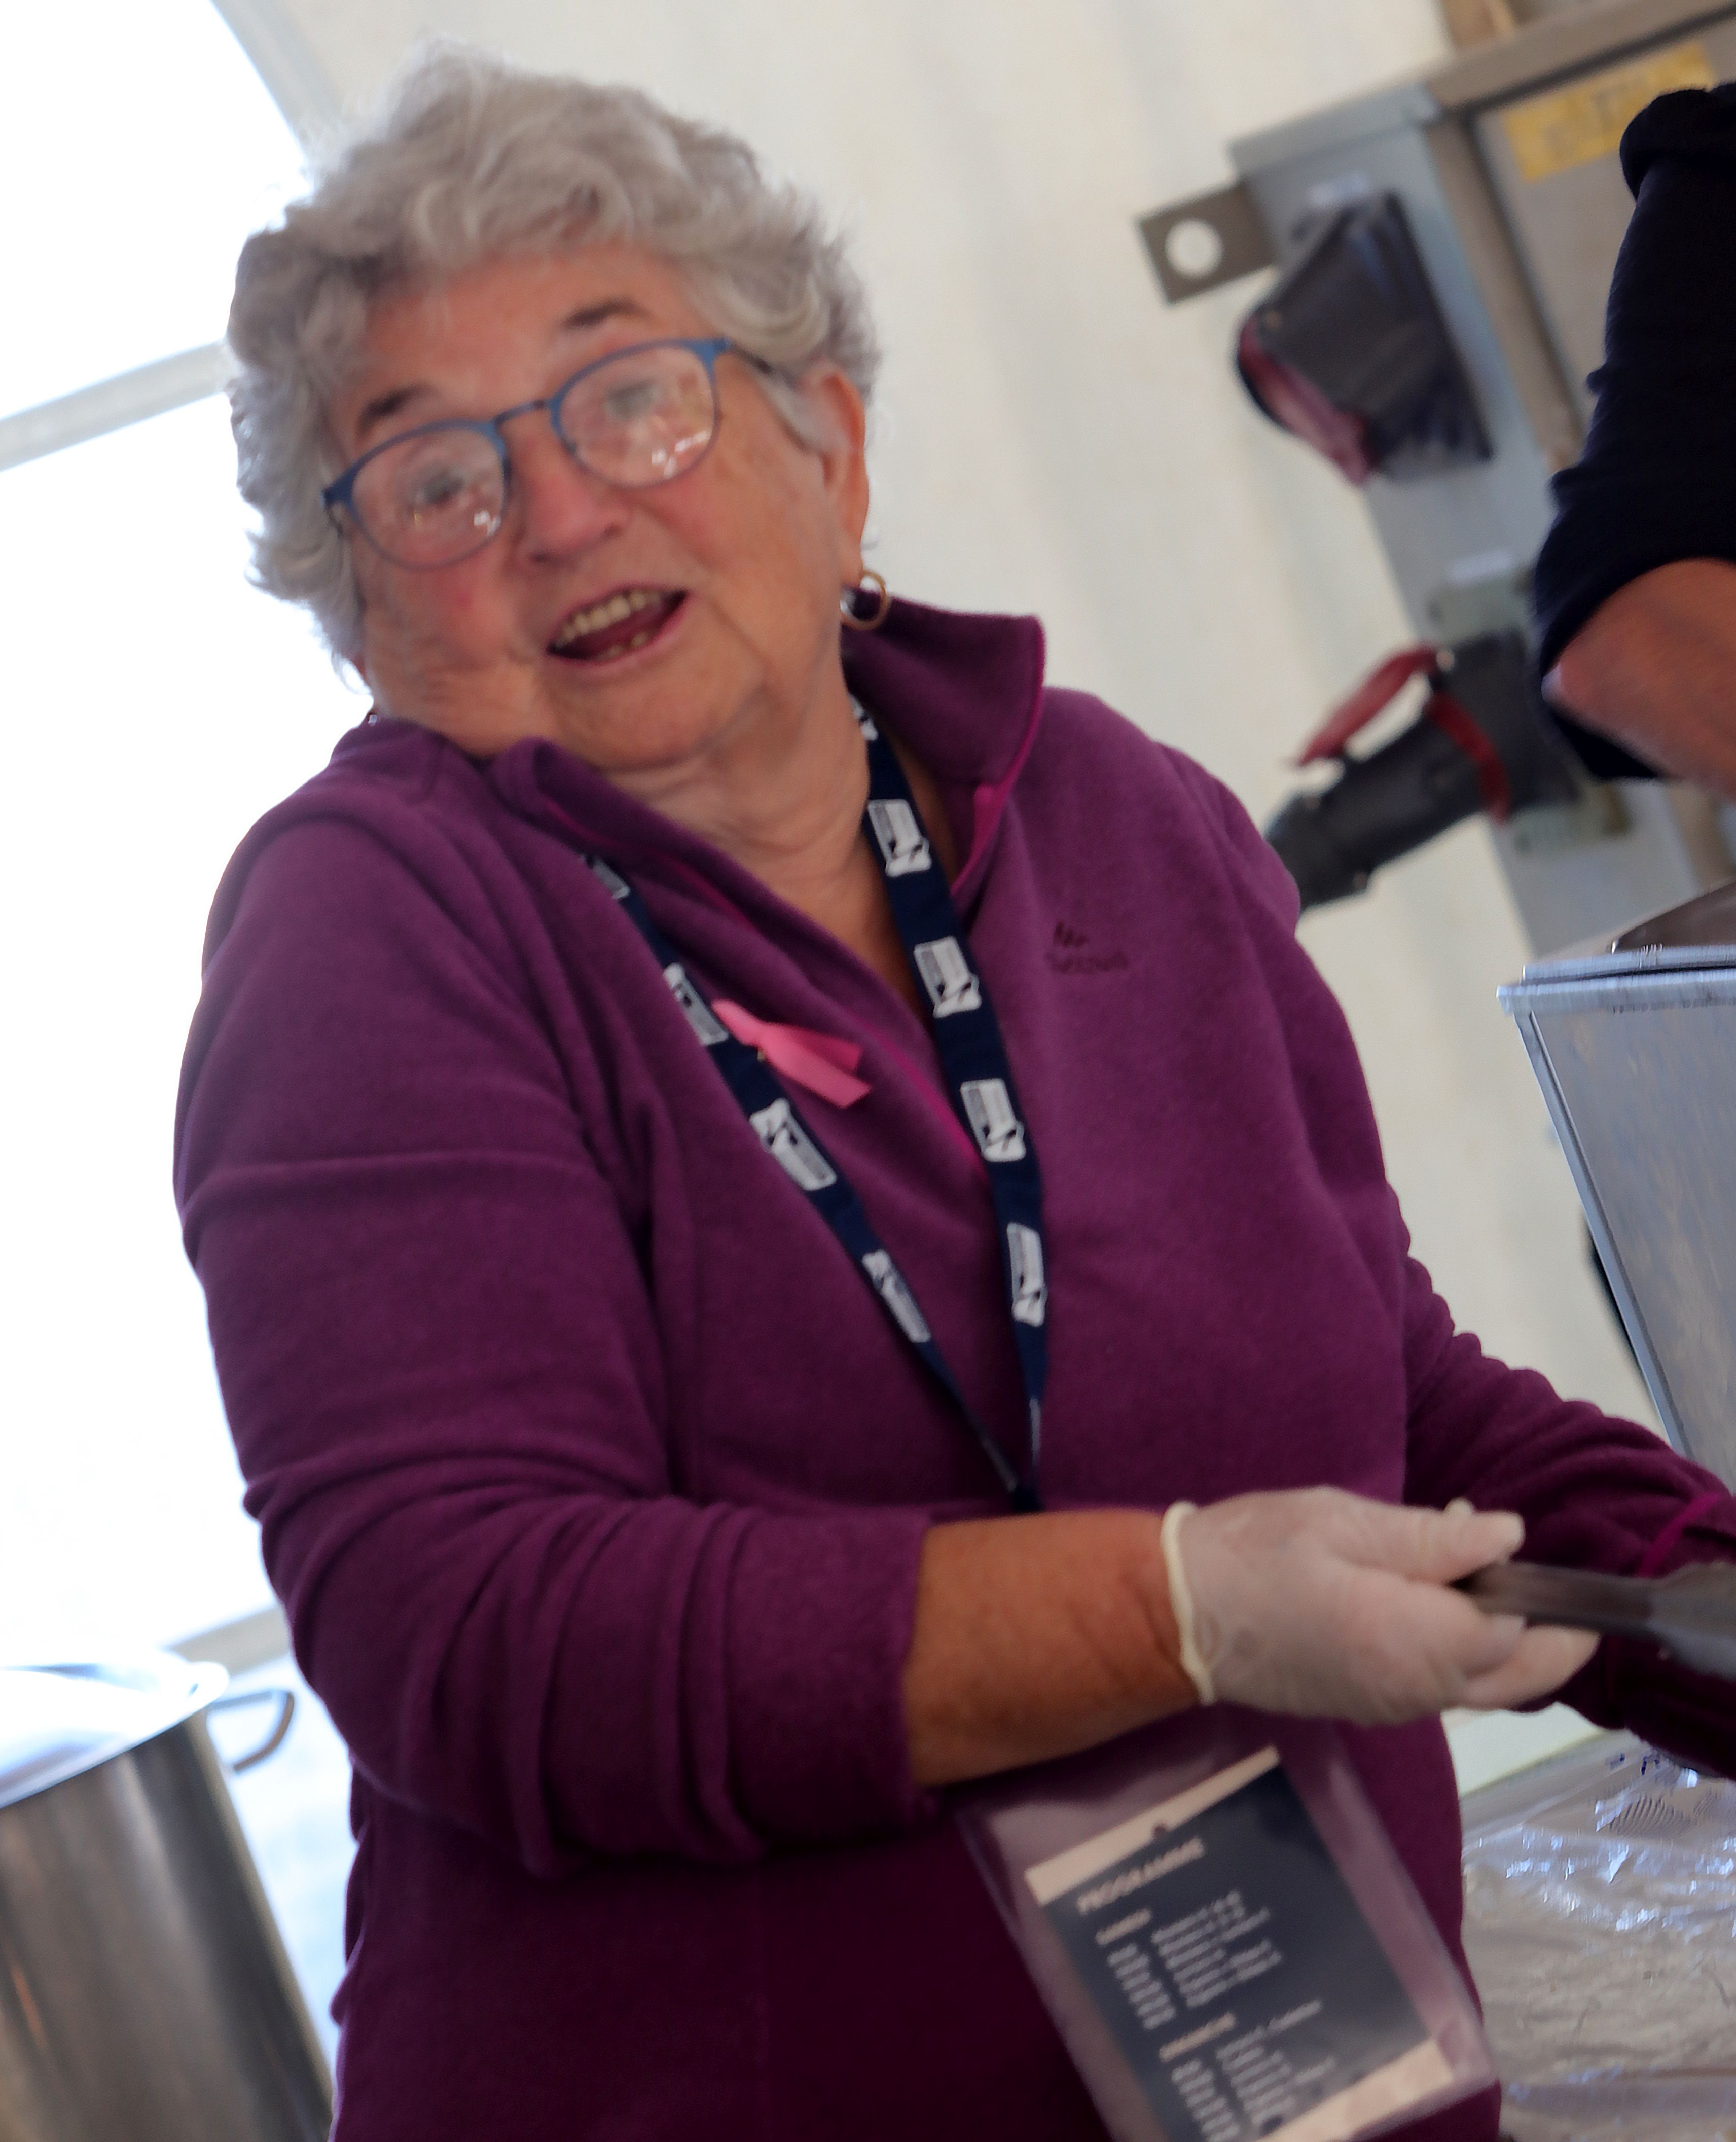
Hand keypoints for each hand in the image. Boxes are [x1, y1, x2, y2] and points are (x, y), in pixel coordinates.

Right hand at [1165, 1488, 1598, 1724]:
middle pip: (1515, 1679)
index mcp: (1412, 1642)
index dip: (1533, 1595)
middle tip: (1553, 1587)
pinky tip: (1436, 1600)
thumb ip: (1431, 1539)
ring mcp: (1393, 1706)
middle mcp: (1415, 1691)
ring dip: (1503, 1643)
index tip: (1528, 1550)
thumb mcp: (1340, 1522)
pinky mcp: (1371, 1706)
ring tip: (1479, 1573)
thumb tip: (1509, 1538)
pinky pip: (1444, 1688)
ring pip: (1483, 1688)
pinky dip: (1464, 1653)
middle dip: (1549, 1640)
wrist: (1176, 1615)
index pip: (1513, 1634)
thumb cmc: (1254, 1553)